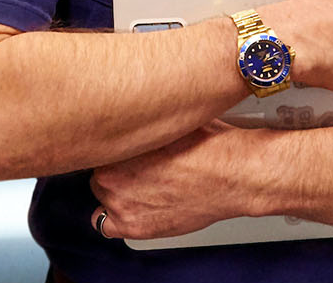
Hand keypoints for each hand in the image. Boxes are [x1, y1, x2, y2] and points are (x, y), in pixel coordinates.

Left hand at [90, 121, 251, 240]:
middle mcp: (112, 174)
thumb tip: (140, 107)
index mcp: (118, 142)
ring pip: (103, 194)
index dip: (117, 146)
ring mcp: (121, 202)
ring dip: (117, 190)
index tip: (127, 147)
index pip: (100, 143)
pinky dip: (117, 217)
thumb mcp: (173, 116)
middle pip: (100, 168)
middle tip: (140, 163)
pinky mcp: (133, 226)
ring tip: (142, 183)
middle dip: (118, 166)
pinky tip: (136, 205)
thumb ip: (147, 117)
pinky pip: (106, 224)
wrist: (232, 174)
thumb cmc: (209, 144)